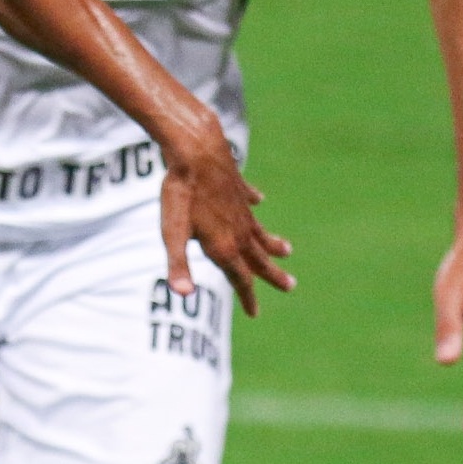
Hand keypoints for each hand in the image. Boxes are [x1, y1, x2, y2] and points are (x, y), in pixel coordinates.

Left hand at [159, 126, 293, 316]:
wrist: (196, 150)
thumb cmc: (181, 194)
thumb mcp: (172, 233)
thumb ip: (178, 265)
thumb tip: (183, 296)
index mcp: (224, 246)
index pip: (240, 279)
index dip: (247, 298)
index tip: (254, 313)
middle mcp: (239, 230)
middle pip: (258, 259)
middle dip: (272, 275)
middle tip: (290, 286)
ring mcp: (241, 208)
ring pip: (258, 231)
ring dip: (271, 243)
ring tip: (286, 250)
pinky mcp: (238, 187)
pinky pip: (249, 199)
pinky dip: (254, 202)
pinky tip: (258, 200)